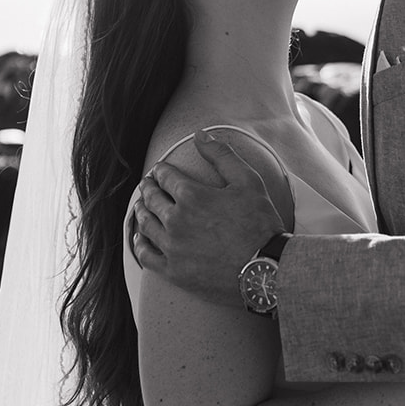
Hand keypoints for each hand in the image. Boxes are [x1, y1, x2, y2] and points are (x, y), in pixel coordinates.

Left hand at [133, 131, 291, 304]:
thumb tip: (200, 134)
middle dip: (148, 188)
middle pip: (152, 199)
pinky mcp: (173, 271)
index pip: (165, 176)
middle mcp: (176, 220)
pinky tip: (140, 238)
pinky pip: (146, 255)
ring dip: (141, 211)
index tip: (159, 169)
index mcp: (191, 195)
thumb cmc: (260, 222)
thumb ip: (222, 155)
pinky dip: (139, 243)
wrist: (265, 269)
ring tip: (142, 206)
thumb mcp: (248, 181)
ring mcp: (172, 247)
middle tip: (147, 185)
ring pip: (145, 224)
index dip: (160, 170)